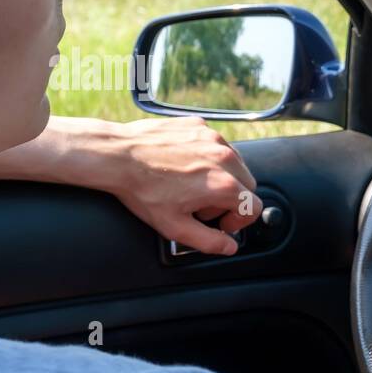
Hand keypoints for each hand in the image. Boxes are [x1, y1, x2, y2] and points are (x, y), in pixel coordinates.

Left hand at [81, 117, 262, 255]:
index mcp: (224, 185)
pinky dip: (208, 156)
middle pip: (247, 185)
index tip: (220, 222)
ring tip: (192, 185)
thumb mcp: (174, 227)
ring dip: (222, 177)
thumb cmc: (142, 190)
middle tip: (202, 206)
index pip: (254, 207)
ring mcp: (213, 138)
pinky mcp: (200, 125)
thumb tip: (228, 247)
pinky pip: (216, 144)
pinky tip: (184, 165)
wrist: (117, 156)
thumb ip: (208, 242)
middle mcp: (224, 158)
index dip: (239, 221)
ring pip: (235, 163)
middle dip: (231, 199)